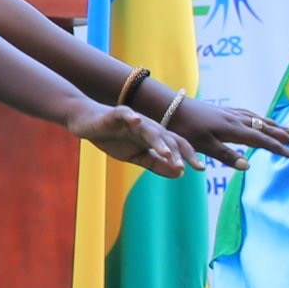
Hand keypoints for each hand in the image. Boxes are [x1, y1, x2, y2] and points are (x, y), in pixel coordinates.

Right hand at [69, 101, 195, 177]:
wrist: (87, 123)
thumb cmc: (112, 139)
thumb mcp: (135, 156)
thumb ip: (156, 164)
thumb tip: (180, 173)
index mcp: (154, 137)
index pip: (176, 145)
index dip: (189, 156)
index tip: (201, 169)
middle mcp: (148, 127)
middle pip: (168, 137)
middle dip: (177, 152)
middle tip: (184, 166)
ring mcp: (133, 120)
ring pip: (150, 129)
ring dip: (159, 140)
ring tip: (166, 153)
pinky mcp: (116, 114)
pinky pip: (126, 114)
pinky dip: (132, 116)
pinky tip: (137, 120)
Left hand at [168, 98, 288, 168]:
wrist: (172, 108)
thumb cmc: (186, 130)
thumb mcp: (204, 146)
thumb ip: (226, 156)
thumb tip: (248, 166)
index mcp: (235, 130)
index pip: (264, 141)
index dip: (281, 149)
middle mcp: (238, 119)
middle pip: (267, 128)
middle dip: (287, 136)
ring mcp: (233, 113)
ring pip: (261, 120)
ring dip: (278, 126)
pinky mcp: (226, 111)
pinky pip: (252, 115)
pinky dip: (263, 119)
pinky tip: (264, 121)